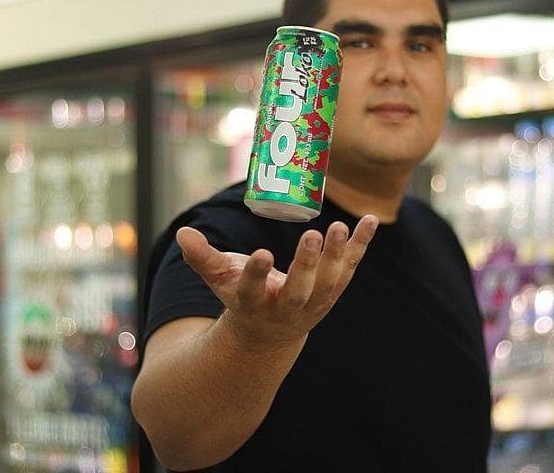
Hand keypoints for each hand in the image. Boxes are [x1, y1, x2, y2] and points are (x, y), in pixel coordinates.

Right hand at [175, 216, 378, 350]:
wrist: (270, 334)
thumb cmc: (242, 296)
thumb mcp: (219, 280)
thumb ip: (202, 257)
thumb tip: (182, 232)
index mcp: (253, 305)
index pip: (254, 291)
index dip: (258, 274)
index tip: (262, 254)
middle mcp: (286, 308)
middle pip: (299, 291)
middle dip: (306, 265)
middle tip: (311, 235)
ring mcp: (314, 303)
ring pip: (329, 282)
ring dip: (337, 255)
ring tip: (338, 227)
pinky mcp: (332, 292)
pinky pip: (350, 267)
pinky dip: (360, 245)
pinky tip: (371, 220)